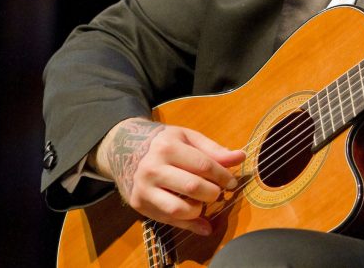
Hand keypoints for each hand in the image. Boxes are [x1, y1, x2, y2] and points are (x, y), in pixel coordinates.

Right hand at [92, 117, 245, 234]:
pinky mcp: (139, 205)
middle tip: (218, 192)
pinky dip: (190, 226)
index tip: (232, 182)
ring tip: (204, 202)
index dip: (223, 175)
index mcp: (168, 148)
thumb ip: (213, 149)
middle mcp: (153, 169)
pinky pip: (168, 220)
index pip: (203, 165)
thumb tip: (240, 157)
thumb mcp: (187, 138)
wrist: (123, 149)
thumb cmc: (163, 142)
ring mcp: (144, 189)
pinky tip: (204, 226)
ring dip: (200, 210)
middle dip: (213, 193)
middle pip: (193, 187)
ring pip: (179, 209)